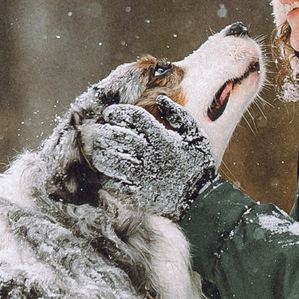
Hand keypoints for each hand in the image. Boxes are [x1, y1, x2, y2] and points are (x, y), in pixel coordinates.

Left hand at [79, 97, 218, 219]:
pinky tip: (105, 171)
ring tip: (98, 150)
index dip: (118, 112)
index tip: (109, 114)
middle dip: (104, 131)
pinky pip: (114, 184)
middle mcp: (151, 156)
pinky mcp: (138, 195)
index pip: (135, 117)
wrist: (200, 199)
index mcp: (163, 139)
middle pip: (118, 137)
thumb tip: (161, 99)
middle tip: (98, 131)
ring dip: (100, 153)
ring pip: (111, 160)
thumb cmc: (197, 164)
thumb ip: (179, 116)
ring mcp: (142, 176)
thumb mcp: (195, 136)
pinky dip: (106, 177)